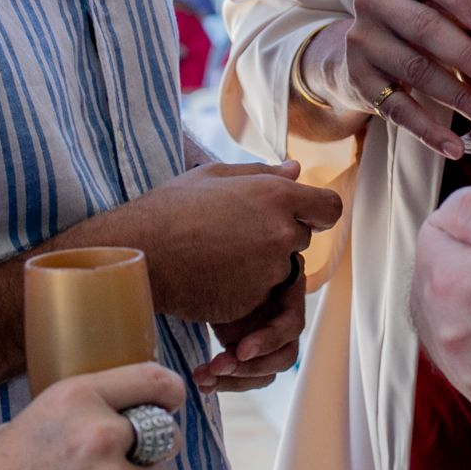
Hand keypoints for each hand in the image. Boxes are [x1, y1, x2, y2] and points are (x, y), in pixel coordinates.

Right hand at [0, 361, 184, 469]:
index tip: (170, 402)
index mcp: (80, 395)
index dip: (170, 393)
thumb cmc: (1, 463)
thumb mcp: (46, 412)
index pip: (156, 381)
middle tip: (128, 456)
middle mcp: (98, 435)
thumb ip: (91, 407)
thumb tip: (135, 406)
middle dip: (154, 448)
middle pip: (167, 436)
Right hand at [92, 161, 340, 323]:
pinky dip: (243, 288)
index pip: (329, 207)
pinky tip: (212, 275)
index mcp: (277, 195)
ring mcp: (269, 270)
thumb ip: (263, 174)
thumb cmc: (172, 207)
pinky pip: (259, 294)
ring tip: (217, 252)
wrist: (141, 254)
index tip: (303, 214)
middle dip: (278, 235)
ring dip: (259, 263)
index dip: (317, 212)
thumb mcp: (215, 175)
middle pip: (300, 238)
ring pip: (279, 268)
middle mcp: (281, 233)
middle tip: (237, 232)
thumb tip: (296, 169)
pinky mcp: (253, 300)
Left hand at [196, 257, 305, 393]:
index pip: (291, 325)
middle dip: (250, 367)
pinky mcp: (247, 352)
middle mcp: (281, 317)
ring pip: (266, 372)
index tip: (239, 350)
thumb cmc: (213, 256)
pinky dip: (224, 382)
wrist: (188, 267)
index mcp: (286, 292)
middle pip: (283, 355)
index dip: (269, 340)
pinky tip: (201, 380)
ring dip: (235, 379)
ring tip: (202, 376)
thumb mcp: (233, 258)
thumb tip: (273, 262)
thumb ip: (251, 267)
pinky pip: (246, 377)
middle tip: (216, 366)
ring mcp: (265, 336)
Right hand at [303, 0, 470, 158]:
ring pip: (414, 71)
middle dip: (465, 55)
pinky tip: (454, 145)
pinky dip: (428, 130)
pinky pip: (398, 108)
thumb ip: (461, 12)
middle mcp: (374, 3)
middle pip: (423, 28)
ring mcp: (363, 42)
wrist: (358, 49)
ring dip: (457, 97)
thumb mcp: (430, 4)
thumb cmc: (413, 21)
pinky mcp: (359, 79)